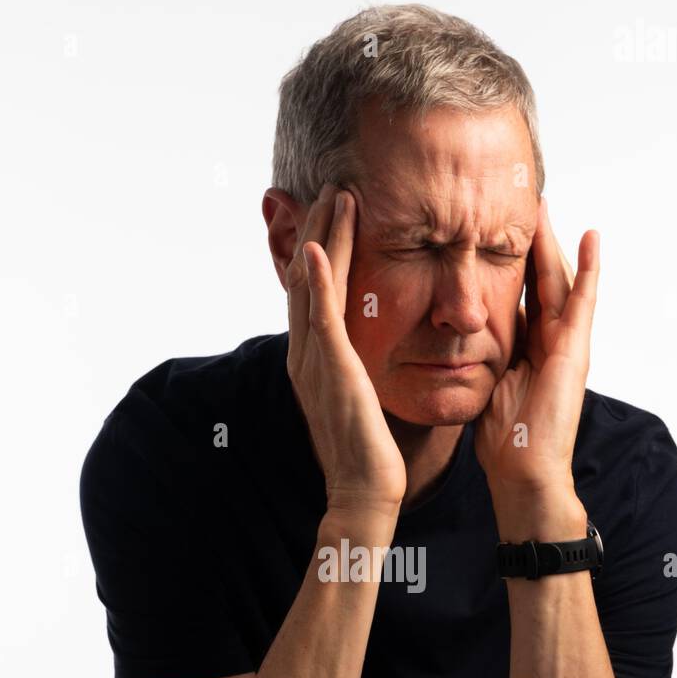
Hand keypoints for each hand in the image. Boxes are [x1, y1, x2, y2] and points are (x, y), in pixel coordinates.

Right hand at [286, 182, 405, 518]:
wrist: (365, 492)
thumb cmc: (370, 453)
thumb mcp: (361, 397)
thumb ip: (358, 367)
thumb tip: (368, 351)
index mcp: (314, 359)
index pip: (315, 291)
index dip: (323, 247)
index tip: (337, 211)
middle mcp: (306, 355)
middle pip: (308, 278)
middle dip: (319, 228)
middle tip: (332, 185)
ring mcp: (315, 362)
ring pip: (315, 286)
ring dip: (323, 237)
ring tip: (335, 195)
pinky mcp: (333, 371)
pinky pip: (321, 318)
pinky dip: (318, 280)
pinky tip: (317, 246)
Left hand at [474, 198, 598, 533]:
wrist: (524, 470)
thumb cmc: (504, 439)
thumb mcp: (484, 384)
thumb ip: (479, 357)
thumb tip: (455, 337)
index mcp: (527, 346)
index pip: (518, 293)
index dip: (509, 261)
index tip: (493, 229)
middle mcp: (549, 339)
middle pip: (539, 278)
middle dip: (531, 241)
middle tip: (523, 200)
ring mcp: (566, 343)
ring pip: (558, 280)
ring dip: (554, 241)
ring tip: (547, 204)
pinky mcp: (576, 351)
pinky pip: (583, 302)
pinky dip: (590, 269)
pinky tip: (592, 236)